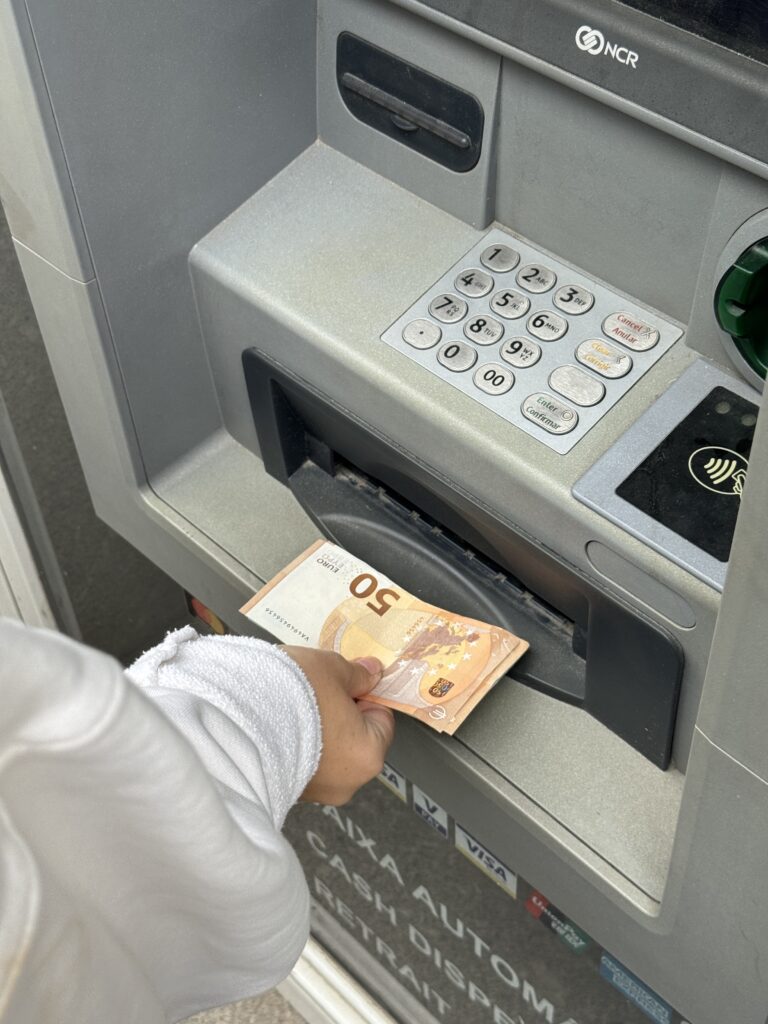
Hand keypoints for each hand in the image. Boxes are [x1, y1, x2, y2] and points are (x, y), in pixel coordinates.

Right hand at [281, 646, 394, 805]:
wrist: (232, 719)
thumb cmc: (292, 694)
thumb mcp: (332, 669)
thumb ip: (357, 674)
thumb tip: (372, 673)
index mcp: (368, 755)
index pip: (382, 720)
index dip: (363, 696)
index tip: (345, 683)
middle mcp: (346, 784)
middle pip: (354, 740)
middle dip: (339, 715)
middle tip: (317, 692)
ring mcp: (314, 793)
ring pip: (326, 753)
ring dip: (315, 732)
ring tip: (290, 707)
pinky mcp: (285, 792)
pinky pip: (301, 763)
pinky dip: (294, 745)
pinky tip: (277, 723)